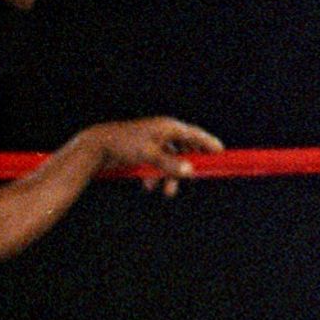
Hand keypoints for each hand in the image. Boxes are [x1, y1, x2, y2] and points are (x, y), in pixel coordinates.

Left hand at [96, 116, 223, 193]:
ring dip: (170, 177)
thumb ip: (171, 164)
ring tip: (165, 192)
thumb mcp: (149, 156)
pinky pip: (159, 165)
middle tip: (193, 179)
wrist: (97, 148)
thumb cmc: (124, 145)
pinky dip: (158, 176)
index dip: (209, 144)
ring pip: (172, 161)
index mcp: (168, 127)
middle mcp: (163, 132)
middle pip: (186, 149)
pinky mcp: (145, 152)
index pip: (195, 134)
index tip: (221, 153)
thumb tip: (190, 171)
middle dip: (187, 168)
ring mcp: (154, 142)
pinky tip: (149, 185)